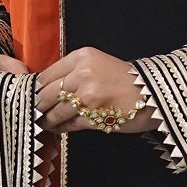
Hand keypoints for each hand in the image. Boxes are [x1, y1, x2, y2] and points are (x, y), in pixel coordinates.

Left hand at [34, 48, 152, 134]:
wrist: (153, 94)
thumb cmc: (125, 81)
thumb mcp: (97, 65)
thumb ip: (72, 73)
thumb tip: (44, 89)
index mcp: (81, 57)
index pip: (46, 75)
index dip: (36, 90)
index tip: (32, 98)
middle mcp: (83, 74)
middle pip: (46, 94)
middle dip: (38, 107)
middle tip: (35, 113)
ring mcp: (88, 96)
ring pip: (55, 112)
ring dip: (48, 120)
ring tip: (45, 123)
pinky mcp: (94, 116)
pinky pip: (69, 124)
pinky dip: (62, 128)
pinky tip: (60, 128)